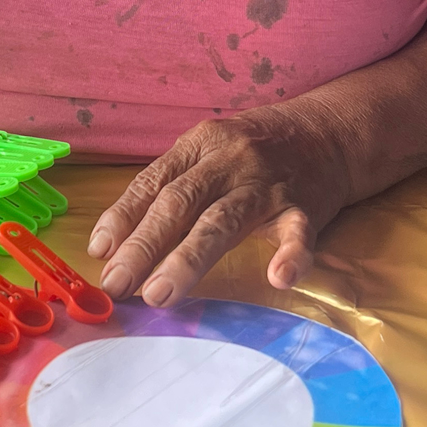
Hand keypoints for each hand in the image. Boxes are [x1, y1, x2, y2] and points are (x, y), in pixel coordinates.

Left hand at [87, 105, 349, 305]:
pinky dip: (290, 255)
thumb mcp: (206, 154)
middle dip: (144, 245)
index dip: (123, 217)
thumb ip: (168, 190)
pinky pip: (297, 231)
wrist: (326, 133)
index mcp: (199, 145)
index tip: (99, 252)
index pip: (153, 182)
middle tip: (118, 284)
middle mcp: (229, 161)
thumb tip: (112, 244)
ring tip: (161, 293)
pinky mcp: (305, 206)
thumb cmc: (251, 152)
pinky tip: (278, 277)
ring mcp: (267, 184)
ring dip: (189, 258)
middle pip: (180, 203)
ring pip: (224, 221)